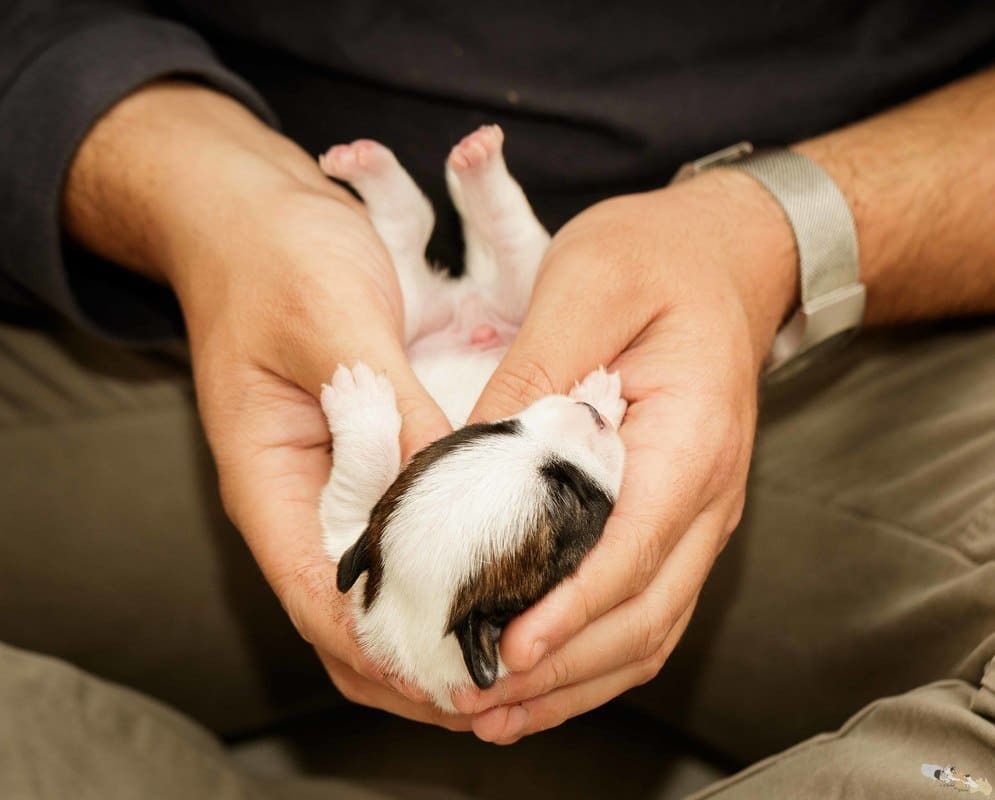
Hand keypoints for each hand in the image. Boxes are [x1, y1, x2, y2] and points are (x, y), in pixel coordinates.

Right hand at [65, 84, 464, 728]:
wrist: (251, 213)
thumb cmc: (276, 257)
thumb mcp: (335, 321)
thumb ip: (387, 407)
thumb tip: (451, 490)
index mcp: (269, 483)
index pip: (318, 603)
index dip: (386, 652)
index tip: (461, 675)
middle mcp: (300, 499)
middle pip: (351, 618)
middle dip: (420, 656)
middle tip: (505, 676)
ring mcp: (334, 483)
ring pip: (384, 584)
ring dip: (441, 618)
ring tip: (515, 641)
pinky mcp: (368, 458)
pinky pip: (407, 533)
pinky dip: (450, 563)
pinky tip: (506, 568)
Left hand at [455, 169, 797, 741]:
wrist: (723, 259)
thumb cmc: (657, 261)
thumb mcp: (587, 286)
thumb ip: (533, 375)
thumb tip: (467, 463)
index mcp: (689, 440)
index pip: (633, 550)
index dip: (570, 613)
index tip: (508, 652)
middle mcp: (704, 497)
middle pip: (641, 615)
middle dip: (561, 671)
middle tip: (474, 700)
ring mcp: (693, 516)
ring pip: (645, 629)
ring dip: (574, 682)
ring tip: (492, 712)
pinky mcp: (670, 519)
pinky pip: (640, 607)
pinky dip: (590, 654)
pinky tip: (534, 673)